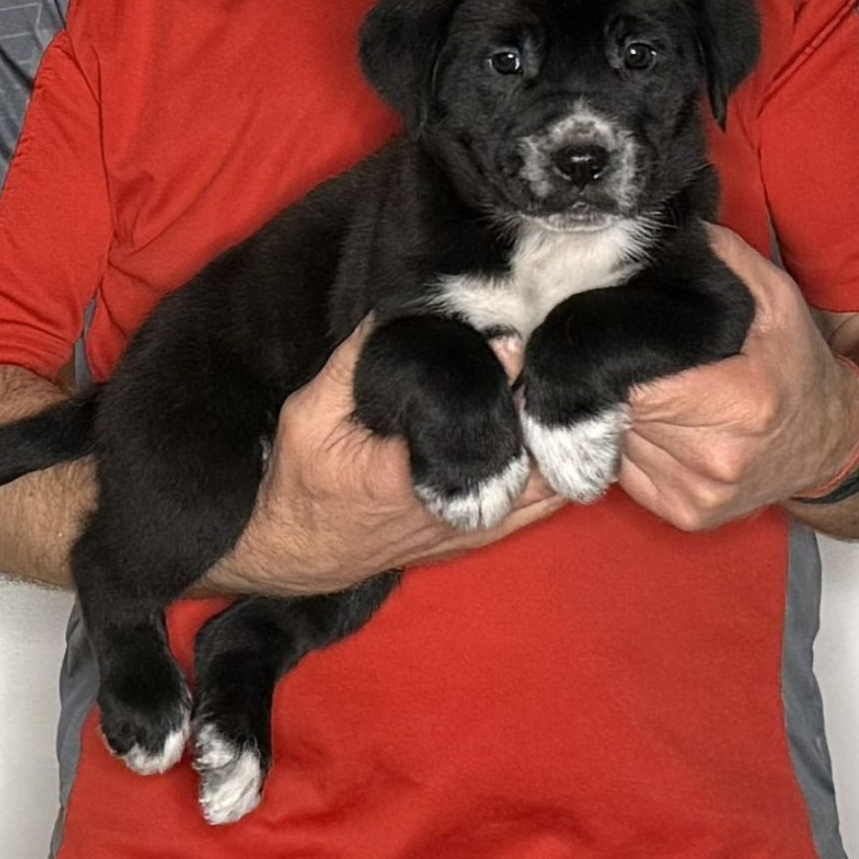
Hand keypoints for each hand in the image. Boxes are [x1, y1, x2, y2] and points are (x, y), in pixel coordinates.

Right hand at [217, 322, 562, 595]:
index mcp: (411, 472)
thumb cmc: (302, 481)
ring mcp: (476, 524)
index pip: (481, 414)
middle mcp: (456, 505)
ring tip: (549, 389)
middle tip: (542, 355)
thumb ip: (355, 361)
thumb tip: (398, 308)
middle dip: (540, 399)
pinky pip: (544, 504)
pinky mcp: (483, 532)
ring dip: (554, 434)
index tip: (517, 334)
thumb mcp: (310, 413)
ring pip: (548, 478)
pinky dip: (558, 469)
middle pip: (531, 446)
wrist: (300, 550)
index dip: (507, 371)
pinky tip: (558, 434)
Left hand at [618, 226, 858, 531]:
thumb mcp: (775, 301)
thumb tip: (664, 233)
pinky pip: (624, 473)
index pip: (635, 383)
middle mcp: (716, 458)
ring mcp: (699, 494)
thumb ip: (720, 260)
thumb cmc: (796, 368)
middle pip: (619, 412)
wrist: (828, 443)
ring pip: (615, 443)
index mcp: (738, 402)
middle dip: (613, 384)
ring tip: (647, 394)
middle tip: (630, 362)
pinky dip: (629, 447)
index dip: (616, 359)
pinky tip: (656, 428)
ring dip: (617, 417)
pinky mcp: (684, 515)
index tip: (613, 339)